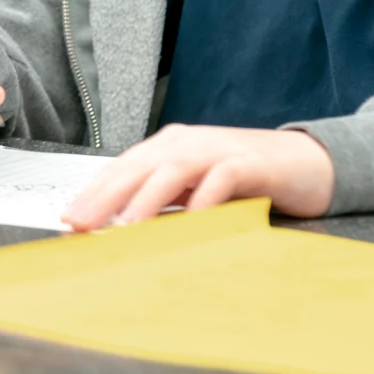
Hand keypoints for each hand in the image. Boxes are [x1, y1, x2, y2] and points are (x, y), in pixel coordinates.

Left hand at [63, 125, 334, 230]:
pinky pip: (221, 179)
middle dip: (105, 197)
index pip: (123, 168)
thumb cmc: (242, 179)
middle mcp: (187, 142)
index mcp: (168, 146)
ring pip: (173, 171)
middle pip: (138, 167)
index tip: (68, 219)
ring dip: (146, 200)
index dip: (94, 192)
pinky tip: (190, 220)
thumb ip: (162, 201)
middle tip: (80, 224)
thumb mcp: (194, 189)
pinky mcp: (248, 163)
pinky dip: (204, 200)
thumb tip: (117, 231)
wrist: (304, 163)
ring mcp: (217, 150)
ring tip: (125, 227)